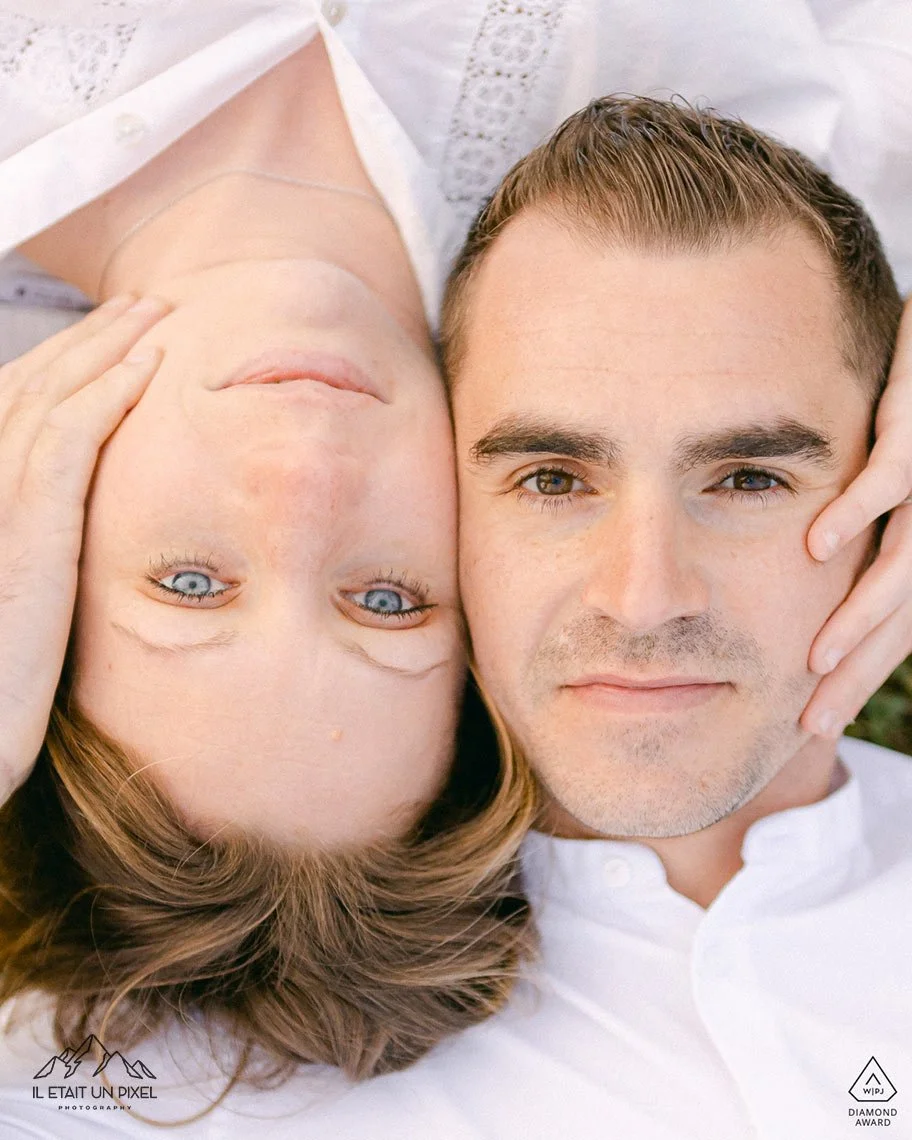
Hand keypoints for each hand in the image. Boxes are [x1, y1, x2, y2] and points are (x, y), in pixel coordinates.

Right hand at [0, 295, 169, 800]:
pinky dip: (109, 390)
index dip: (67, 361)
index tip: (118, 335)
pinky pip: (71, 435)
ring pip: (54, 394)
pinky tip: (150, 364)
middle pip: (34, 383)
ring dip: (108, 345)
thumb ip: (42, 541)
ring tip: (156, 313)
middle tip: (143, 306)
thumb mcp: (26, 596)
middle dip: (90, 337)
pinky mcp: (26, 524)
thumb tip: (82, 526)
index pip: (19, 404)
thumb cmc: (1, 680)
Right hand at [803, 296, 911, 737]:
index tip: (813, 720)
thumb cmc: (904, 406)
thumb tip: (802, 570)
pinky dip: (854, 512)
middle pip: (903, 616)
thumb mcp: (883, 476)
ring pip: (903, 563)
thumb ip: (853, 528)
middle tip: (810, 723)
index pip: (898, 626)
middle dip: (856, 674)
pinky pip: (889, 476)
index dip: (860, 676)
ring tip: (813, 660)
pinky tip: (816, 544)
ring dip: (858, 615)